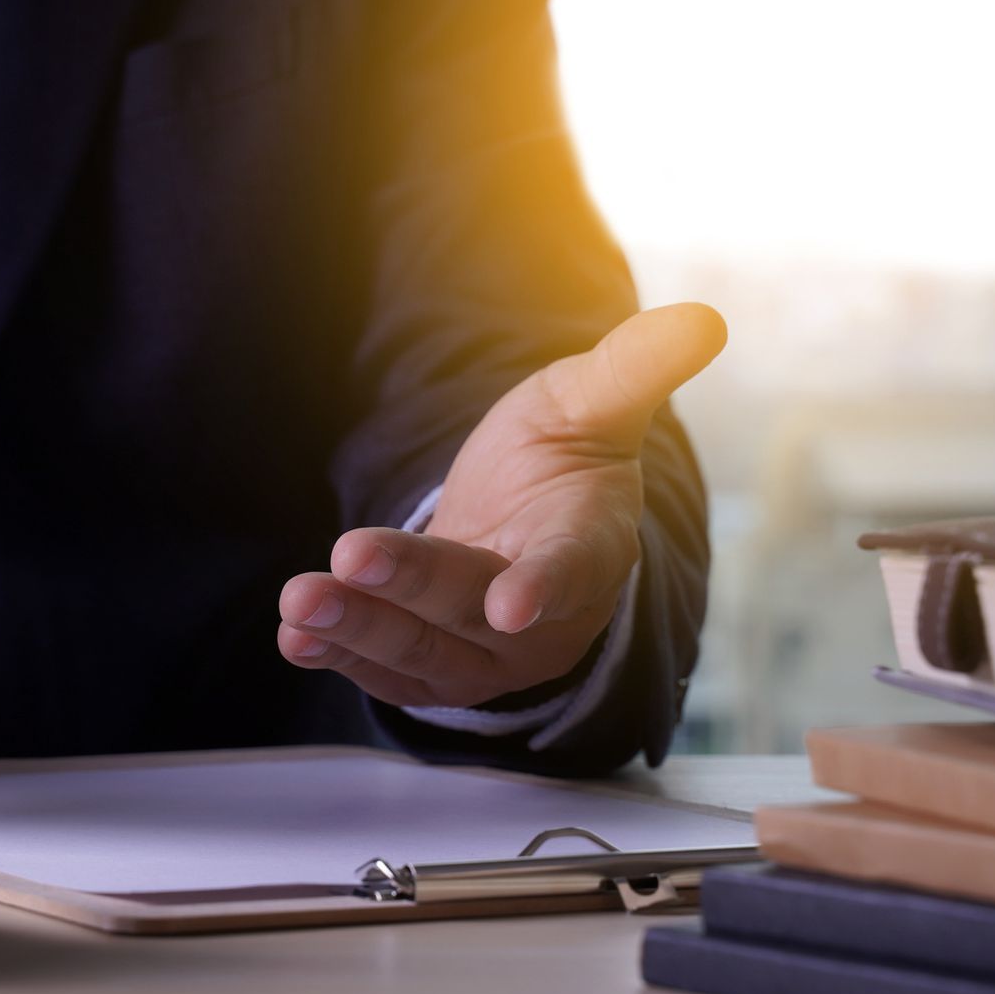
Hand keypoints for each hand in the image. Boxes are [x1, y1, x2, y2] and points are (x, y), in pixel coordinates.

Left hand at [277, 303, 725, 707]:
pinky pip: (390, 673)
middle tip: (348, 555)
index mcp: (591, 546)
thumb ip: (632, 367)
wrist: (524, 513)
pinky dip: (341, 657)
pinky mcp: (436, 666)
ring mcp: (488, 651)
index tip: (512, 605)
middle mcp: (544, 616)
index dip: (545, 587)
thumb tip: (701, 319)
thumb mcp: (592, 399)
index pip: (572, 571)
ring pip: (423, 653)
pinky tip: (293, 636)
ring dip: (358, 629)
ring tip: (300, 601)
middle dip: (407, 589)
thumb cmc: (563, 453)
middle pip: (471, 610)